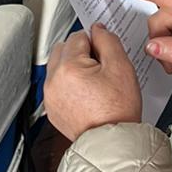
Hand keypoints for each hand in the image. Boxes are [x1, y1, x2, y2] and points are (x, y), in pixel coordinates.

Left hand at [44, 25, 141, 141]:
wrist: (112, 142)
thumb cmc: (117, 111)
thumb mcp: (121, 67)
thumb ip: (108, 41)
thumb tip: (98, 30)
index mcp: (68, 67)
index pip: (78, 36)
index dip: (95, 42)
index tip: (105, 54)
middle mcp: (53, 81)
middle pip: (63, 48)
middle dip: (80, 52)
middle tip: (100, 67)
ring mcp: (50, 96)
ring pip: (58, 67)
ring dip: (72, 67)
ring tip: (94, 82)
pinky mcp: (52, 108)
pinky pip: (57, 86)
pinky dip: (68, 85)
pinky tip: (86, 94)